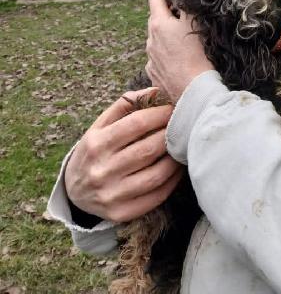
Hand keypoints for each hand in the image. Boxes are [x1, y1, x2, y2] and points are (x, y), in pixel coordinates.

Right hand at [65, 89, 183, 222]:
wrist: (74, 192)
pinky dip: (172, 181)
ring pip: (156, 175)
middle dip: (170, 134)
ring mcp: (112, 195)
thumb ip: (125, 104)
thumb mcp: (100, 125)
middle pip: (148, 150)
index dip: (159, 114)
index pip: (136, 124)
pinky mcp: (121, 213)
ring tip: (182, 146)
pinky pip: (156, 196)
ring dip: (175, 158)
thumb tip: (156, 90)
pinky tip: (177, 168)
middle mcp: (102, 171)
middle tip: (183, 125)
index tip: (173, 108)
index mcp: (96, 144)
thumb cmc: (95, 150)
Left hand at [145, 0, 213, 102]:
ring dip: (167, 36)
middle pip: (155, 19)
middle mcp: (150, 39)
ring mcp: (150, 57)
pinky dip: (166, 55)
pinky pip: (158, 58)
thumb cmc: (197, 54)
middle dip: (167, 15)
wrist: (193, 89)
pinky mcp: (153, 73)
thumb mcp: (194, 23)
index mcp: (158, 23)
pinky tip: (179, 60)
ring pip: (156, 40)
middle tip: (184, 17)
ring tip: (185, 42)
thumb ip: (185, 6)